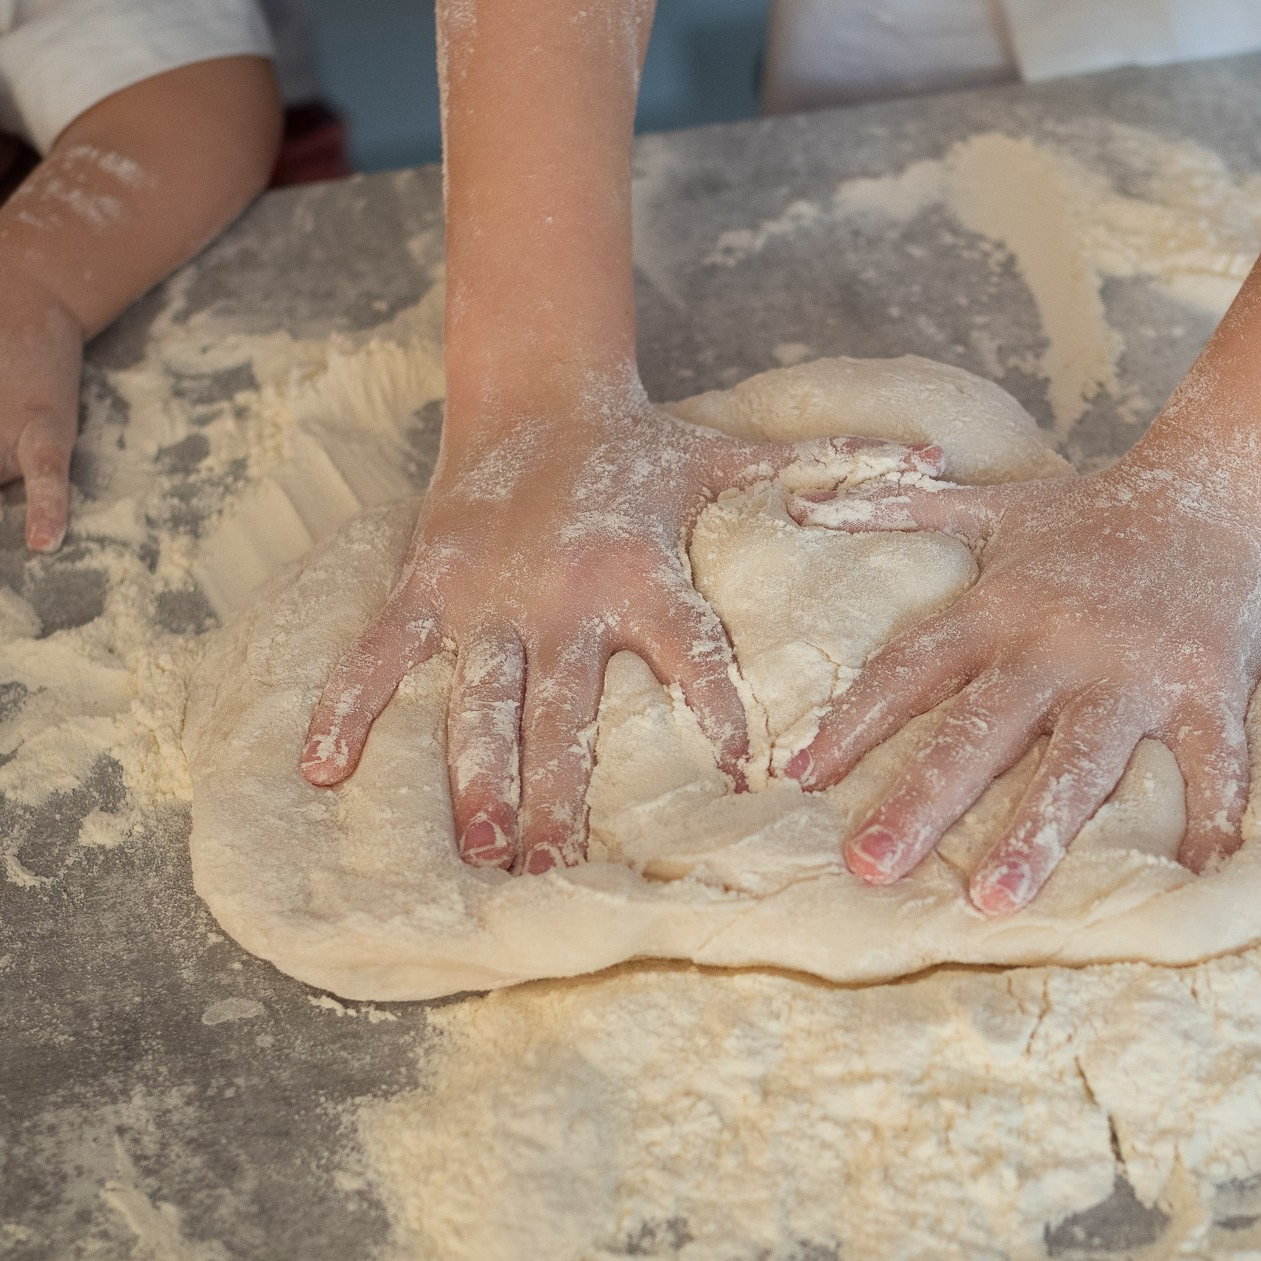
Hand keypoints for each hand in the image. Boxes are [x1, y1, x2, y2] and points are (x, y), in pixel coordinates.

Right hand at [298, 380, 941, 873]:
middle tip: (556, 870)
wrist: (538, 390)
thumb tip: (938, 459)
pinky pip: (382, 655)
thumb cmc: (645, 446)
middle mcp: (565, 594)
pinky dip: (348, 707)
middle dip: (559, 791)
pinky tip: (322, 772)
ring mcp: (487, 597)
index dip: (714, 709)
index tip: (738, 779)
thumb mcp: (734, 458)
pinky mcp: (428, 587)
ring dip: (473, 776)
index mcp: (644, 571)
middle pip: (564, 707)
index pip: (689, 649)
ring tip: (478, 850)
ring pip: (476, 699)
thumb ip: (829, 469)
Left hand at [784, 450, 1260, 912]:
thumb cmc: (1099, 509)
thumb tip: (799, 505)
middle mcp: (1058, 644)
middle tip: (866, 867)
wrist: (1224, 476)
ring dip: (1036, 833)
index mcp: (1001, 607)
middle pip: (979, 731)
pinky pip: (1212, 762)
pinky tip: (1191, 882)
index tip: (800, 776)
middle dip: (921, 800)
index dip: (854, 722)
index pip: (910, 669)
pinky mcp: (1210, 683)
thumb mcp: (994, 506)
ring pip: (1079, 763)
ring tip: (992, 901)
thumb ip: (898, 510)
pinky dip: (1212, 820)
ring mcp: (1135, 670)